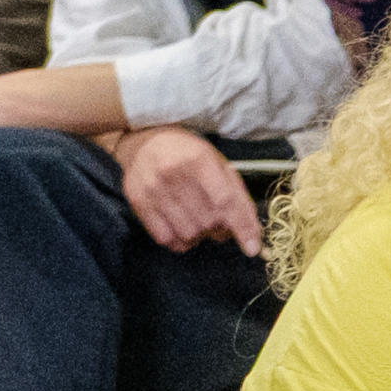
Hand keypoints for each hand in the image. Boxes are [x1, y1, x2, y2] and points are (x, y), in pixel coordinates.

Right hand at [110, 126, 262, 253]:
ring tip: (199, 220)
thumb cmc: (190, 156)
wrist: (146, 142)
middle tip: (219, 222)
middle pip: (208, 220)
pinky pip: (166, 238)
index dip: (241, 227)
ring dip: (200, 235)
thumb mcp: (221, 167)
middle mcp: (172, 173)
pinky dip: (180, 240)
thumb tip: (252, 240)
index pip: (225, 201)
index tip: (252, 247)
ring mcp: (152, 188)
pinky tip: (183, 226)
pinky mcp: (138, 201)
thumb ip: (239, 200)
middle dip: (220, 228)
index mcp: (199, 159)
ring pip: (188, 233)